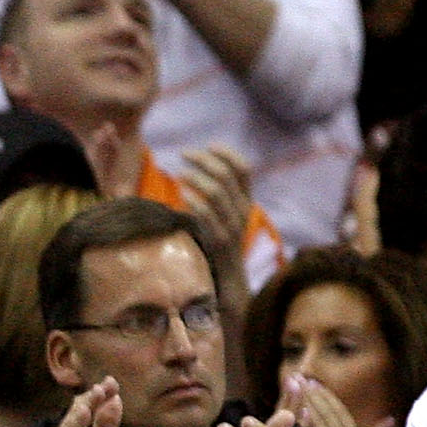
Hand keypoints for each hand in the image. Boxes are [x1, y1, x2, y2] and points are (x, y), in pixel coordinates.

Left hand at [175, 144, 255, 260]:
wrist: (229, 280)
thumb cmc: (219, 243)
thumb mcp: (223, 216)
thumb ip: (218, 196)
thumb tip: (200, 170)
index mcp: (246, 201)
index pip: (244, 169)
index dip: (227, 153)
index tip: (208, 146)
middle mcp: (243, 210)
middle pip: (227, 176)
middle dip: (204, 160)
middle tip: (184, 154)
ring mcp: (232, 226)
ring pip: (218, 193)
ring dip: (197, 178)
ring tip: (179, 173)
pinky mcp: (220, 241)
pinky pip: (209, 217)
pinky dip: (196, 202)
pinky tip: (182, 195)